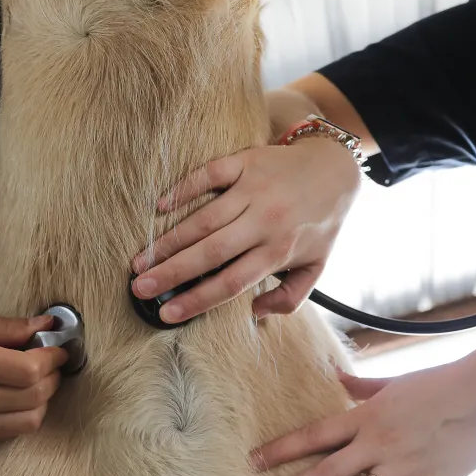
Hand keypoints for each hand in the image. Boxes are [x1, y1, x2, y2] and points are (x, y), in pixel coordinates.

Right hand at [0, 308, 67, 450]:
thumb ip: (4, 326)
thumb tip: (46, 324)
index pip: (27, 369)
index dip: (52, 358)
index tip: (59, 348)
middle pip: (33, 395)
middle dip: (53, 377)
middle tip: (52, 363)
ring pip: (29, 420)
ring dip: (44, 399)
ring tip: (38, 381)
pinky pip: (10, 433)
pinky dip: (25, 415)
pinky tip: (18, 398)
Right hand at [130, 136, 360, 323]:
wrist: (336, 167)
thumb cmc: (322, 222)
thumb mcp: (317, 266)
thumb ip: (291, 297)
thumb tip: (255, 313)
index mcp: (279, 251)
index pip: (231, 283)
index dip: (196, 300)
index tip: (167, 313)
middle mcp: (264, 221)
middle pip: (210, 253)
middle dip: (171, 273)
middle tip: (139, 288)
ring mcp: (253, 190)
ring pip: (203, 219)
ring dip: (168, 241)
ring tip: (140, 260)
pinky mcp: (245, 162)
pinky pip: (208, 174)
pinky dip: (183, 189)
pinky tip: (160, 207)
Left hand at [249, 365, 475, 475]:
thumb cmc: (441, 381)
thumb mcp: (395, 381)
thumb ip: (362, 385)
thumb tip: (335, 374)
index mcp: (364, 417)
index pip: (312, 436)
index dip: (280, 450)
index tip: (251, 464)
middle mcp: (376, 445)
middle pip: (322, 473)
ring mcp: (401, 468)